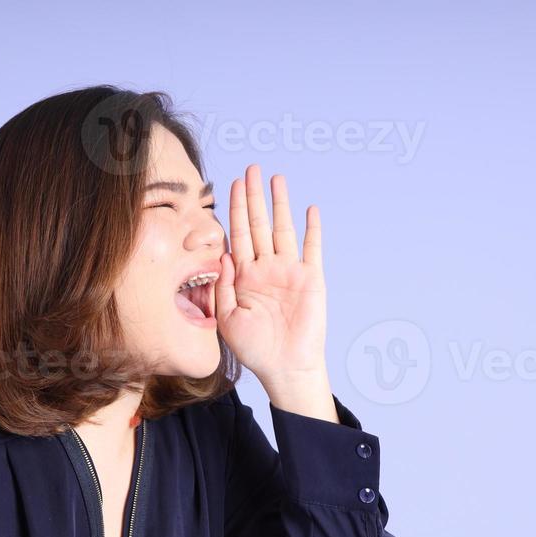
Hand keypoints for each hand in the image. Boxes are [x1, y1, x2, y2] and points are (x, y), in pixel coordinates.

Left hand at [215, 165, 336, 419]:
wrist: (284, 367)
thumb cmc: (254, 349)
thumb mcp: (226, 318)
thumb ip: (223, 286)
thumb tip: (223, 254)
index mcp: (244, 276)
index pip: (237, 234)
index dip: (233, 208)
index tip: (229, 184)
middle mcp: (266, 268)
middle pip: (258, 224)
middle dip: (254, 196)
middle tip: (251, 169)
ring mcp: (290, 271)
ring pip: (283, 229)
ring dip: (280, 204)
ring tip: (276, 178)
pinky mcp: (311, 279)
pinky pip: (312, 249)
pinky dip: (312, 229)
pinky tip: (309, 209)